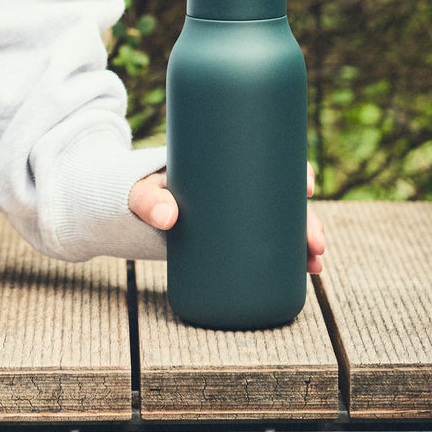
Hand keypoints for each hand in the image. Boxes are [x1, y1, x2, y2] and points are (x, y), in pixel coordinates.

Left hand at [129, 163, 325, 272]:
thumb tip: (168, 219)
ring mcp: (230, 215)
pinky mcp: (223, 239)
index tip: (308, 186)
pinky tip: (306, 272)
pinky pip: (261, 246)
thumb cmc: (131, 189)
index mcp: (220, 163)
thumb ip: (148, 200)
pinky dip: (285, 258)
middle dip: (307, 220)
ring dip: (303, 244)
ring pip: (278, 226)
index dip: (294, 171)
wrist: (116, 208)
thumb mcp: (139, 189)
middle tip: (316, 244)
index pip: (268, 160)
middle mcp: (232, 189)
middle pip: (281, 199)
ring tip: (315, 265)